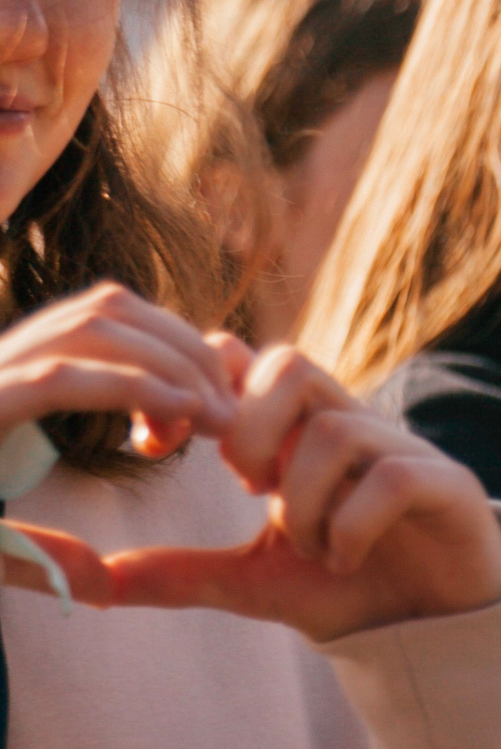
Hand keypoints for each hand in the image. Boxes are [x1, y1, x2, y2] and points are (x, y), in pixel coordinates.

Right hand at [0, 281, 238, 456]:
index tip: (223, 388)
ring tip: (214, 415)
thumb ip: (113, 409)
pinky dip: (132, 387)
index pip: (113, 309)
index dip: (178, 338)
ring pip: (93, 331)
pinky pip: (61, 381)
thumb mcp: (57, 440)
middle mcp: (4, 346)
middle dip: (187, 351)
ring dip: (171, 367)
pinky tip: (182, 412)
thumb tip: (189, 405)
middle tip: (231, 407)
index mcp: (24, 347)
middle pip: (110, 309)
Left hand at [103, 344, 500, 640]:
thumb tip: (94, 581)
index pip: (243, 360)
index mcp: (300, 434)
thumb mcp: (252, 582)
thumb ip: (182, 572)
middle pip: (289, 363)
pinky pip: (392, 478)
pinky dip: (353, 524)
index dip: (194, 388)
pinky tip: (345, 560)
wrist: (437, 629)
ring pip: (335, 428)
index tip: (160, 446)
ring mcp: (404, 451)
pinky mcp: (449, 486)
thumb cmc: (351, 587)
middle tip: (247, 492)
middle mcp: (352, 427)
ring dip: (303, 498)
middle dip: (248, 430)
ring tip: (310, 550)